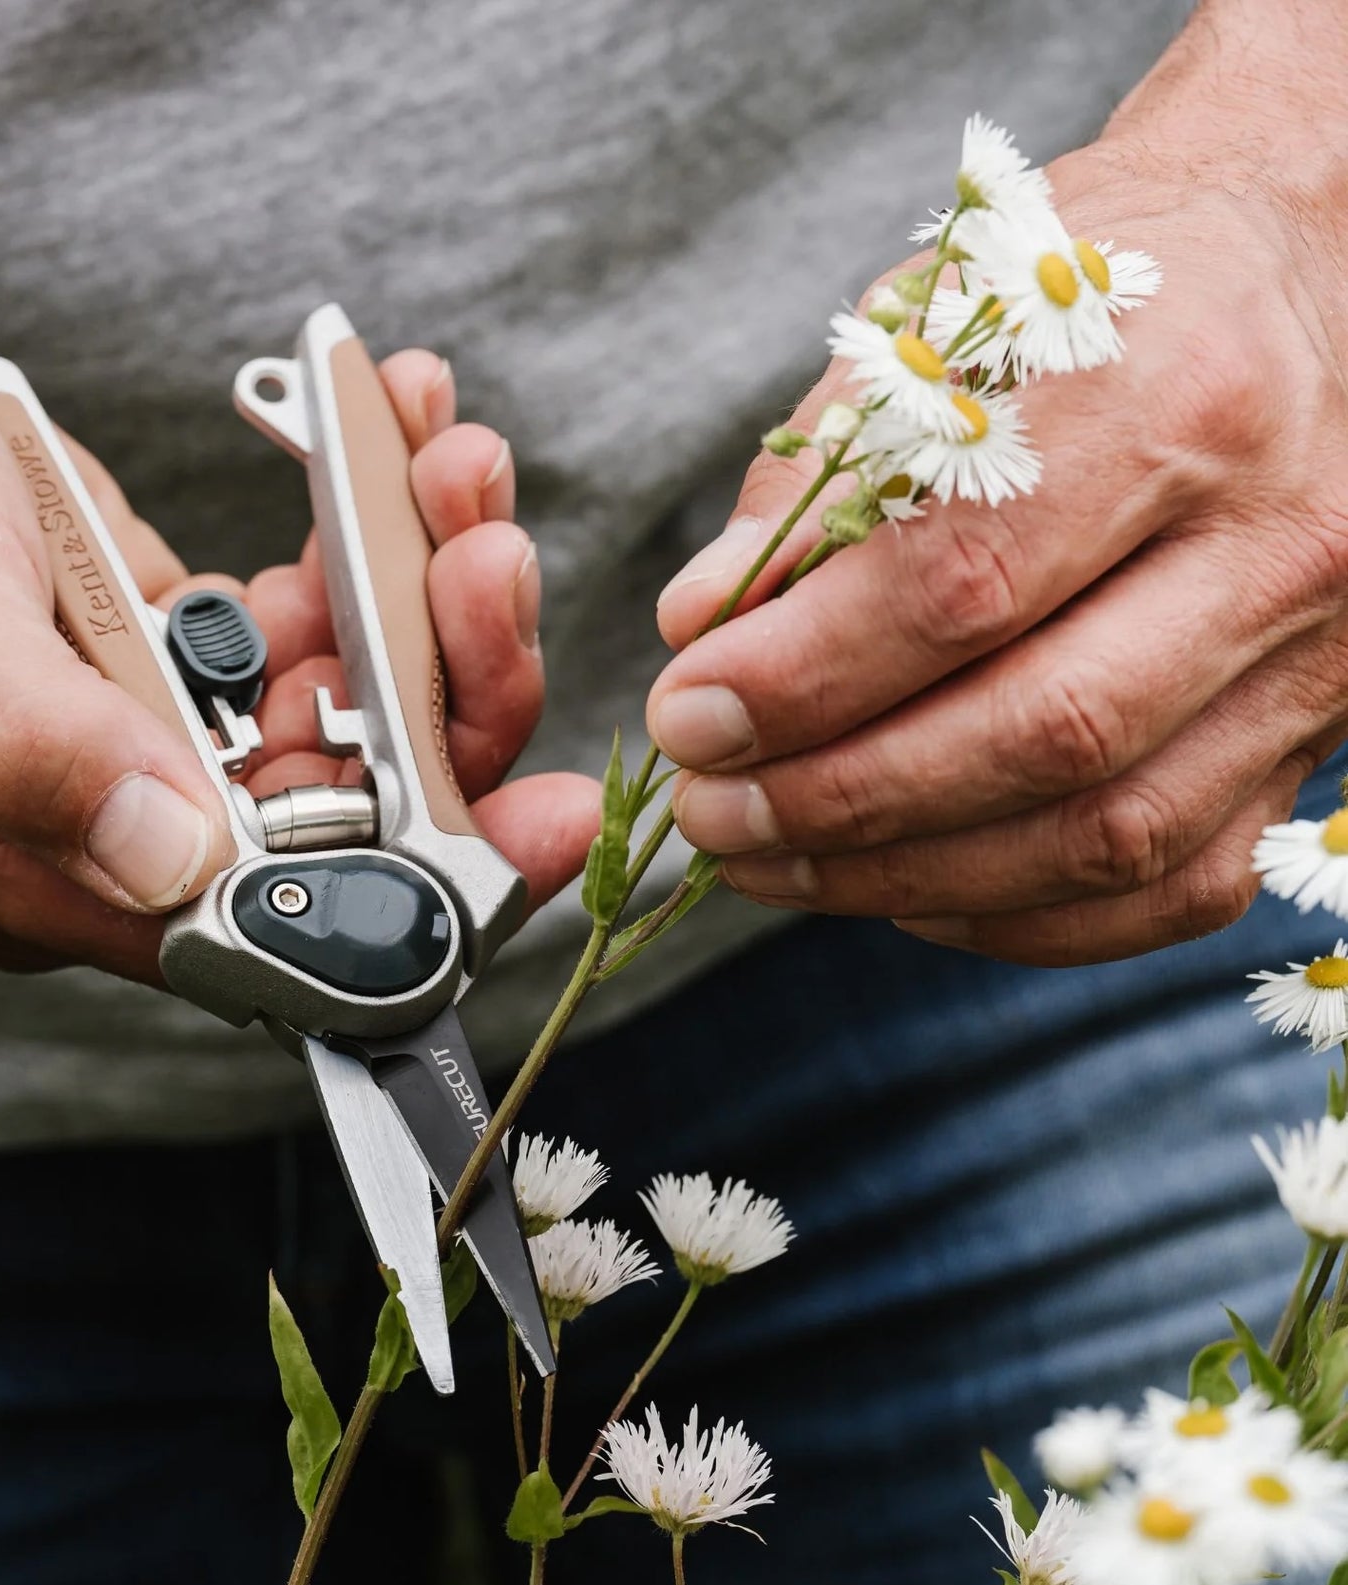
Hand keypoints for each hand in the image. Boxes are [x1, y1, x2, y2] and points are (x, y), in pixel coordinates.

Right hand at [0, 196, 595, 981]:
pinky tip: (387, 445)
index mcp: (49, 879)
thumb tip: (169, 857)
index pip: (279, 937)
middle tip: (492, 560)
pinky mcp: (156, 672)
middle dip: (449, 701)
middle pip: (342, 824)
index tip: (547, 818)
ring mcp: (142, 755)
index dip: (431, 894)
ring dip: (419, 600)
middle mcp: (115, 842)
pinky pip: (295, 637)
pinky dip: (357, 553)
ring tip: (450, 464)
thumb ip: (29, 746)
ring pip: (339, 721)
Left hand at [645, 27, 1347, 965]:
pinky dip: (1011, 915)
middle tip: (706, 812)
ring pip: (1103, 835)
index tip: (683, 712)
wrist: (1310, 286)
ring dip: (900, 875)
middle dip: (837, 799)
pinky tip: (898, 888)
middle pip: (1041, 732)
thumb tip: (700, 622)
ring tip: (764, 861)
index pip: (963, 583)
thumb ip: (823, 478)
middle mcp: (1276, 537)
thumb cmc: (1094, 304)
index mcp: (1174, 391)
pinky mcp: (1314, 745)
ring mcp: (1318, 658)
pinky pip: (1162, 887)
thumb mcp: (945, 326)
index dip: (800, 677)